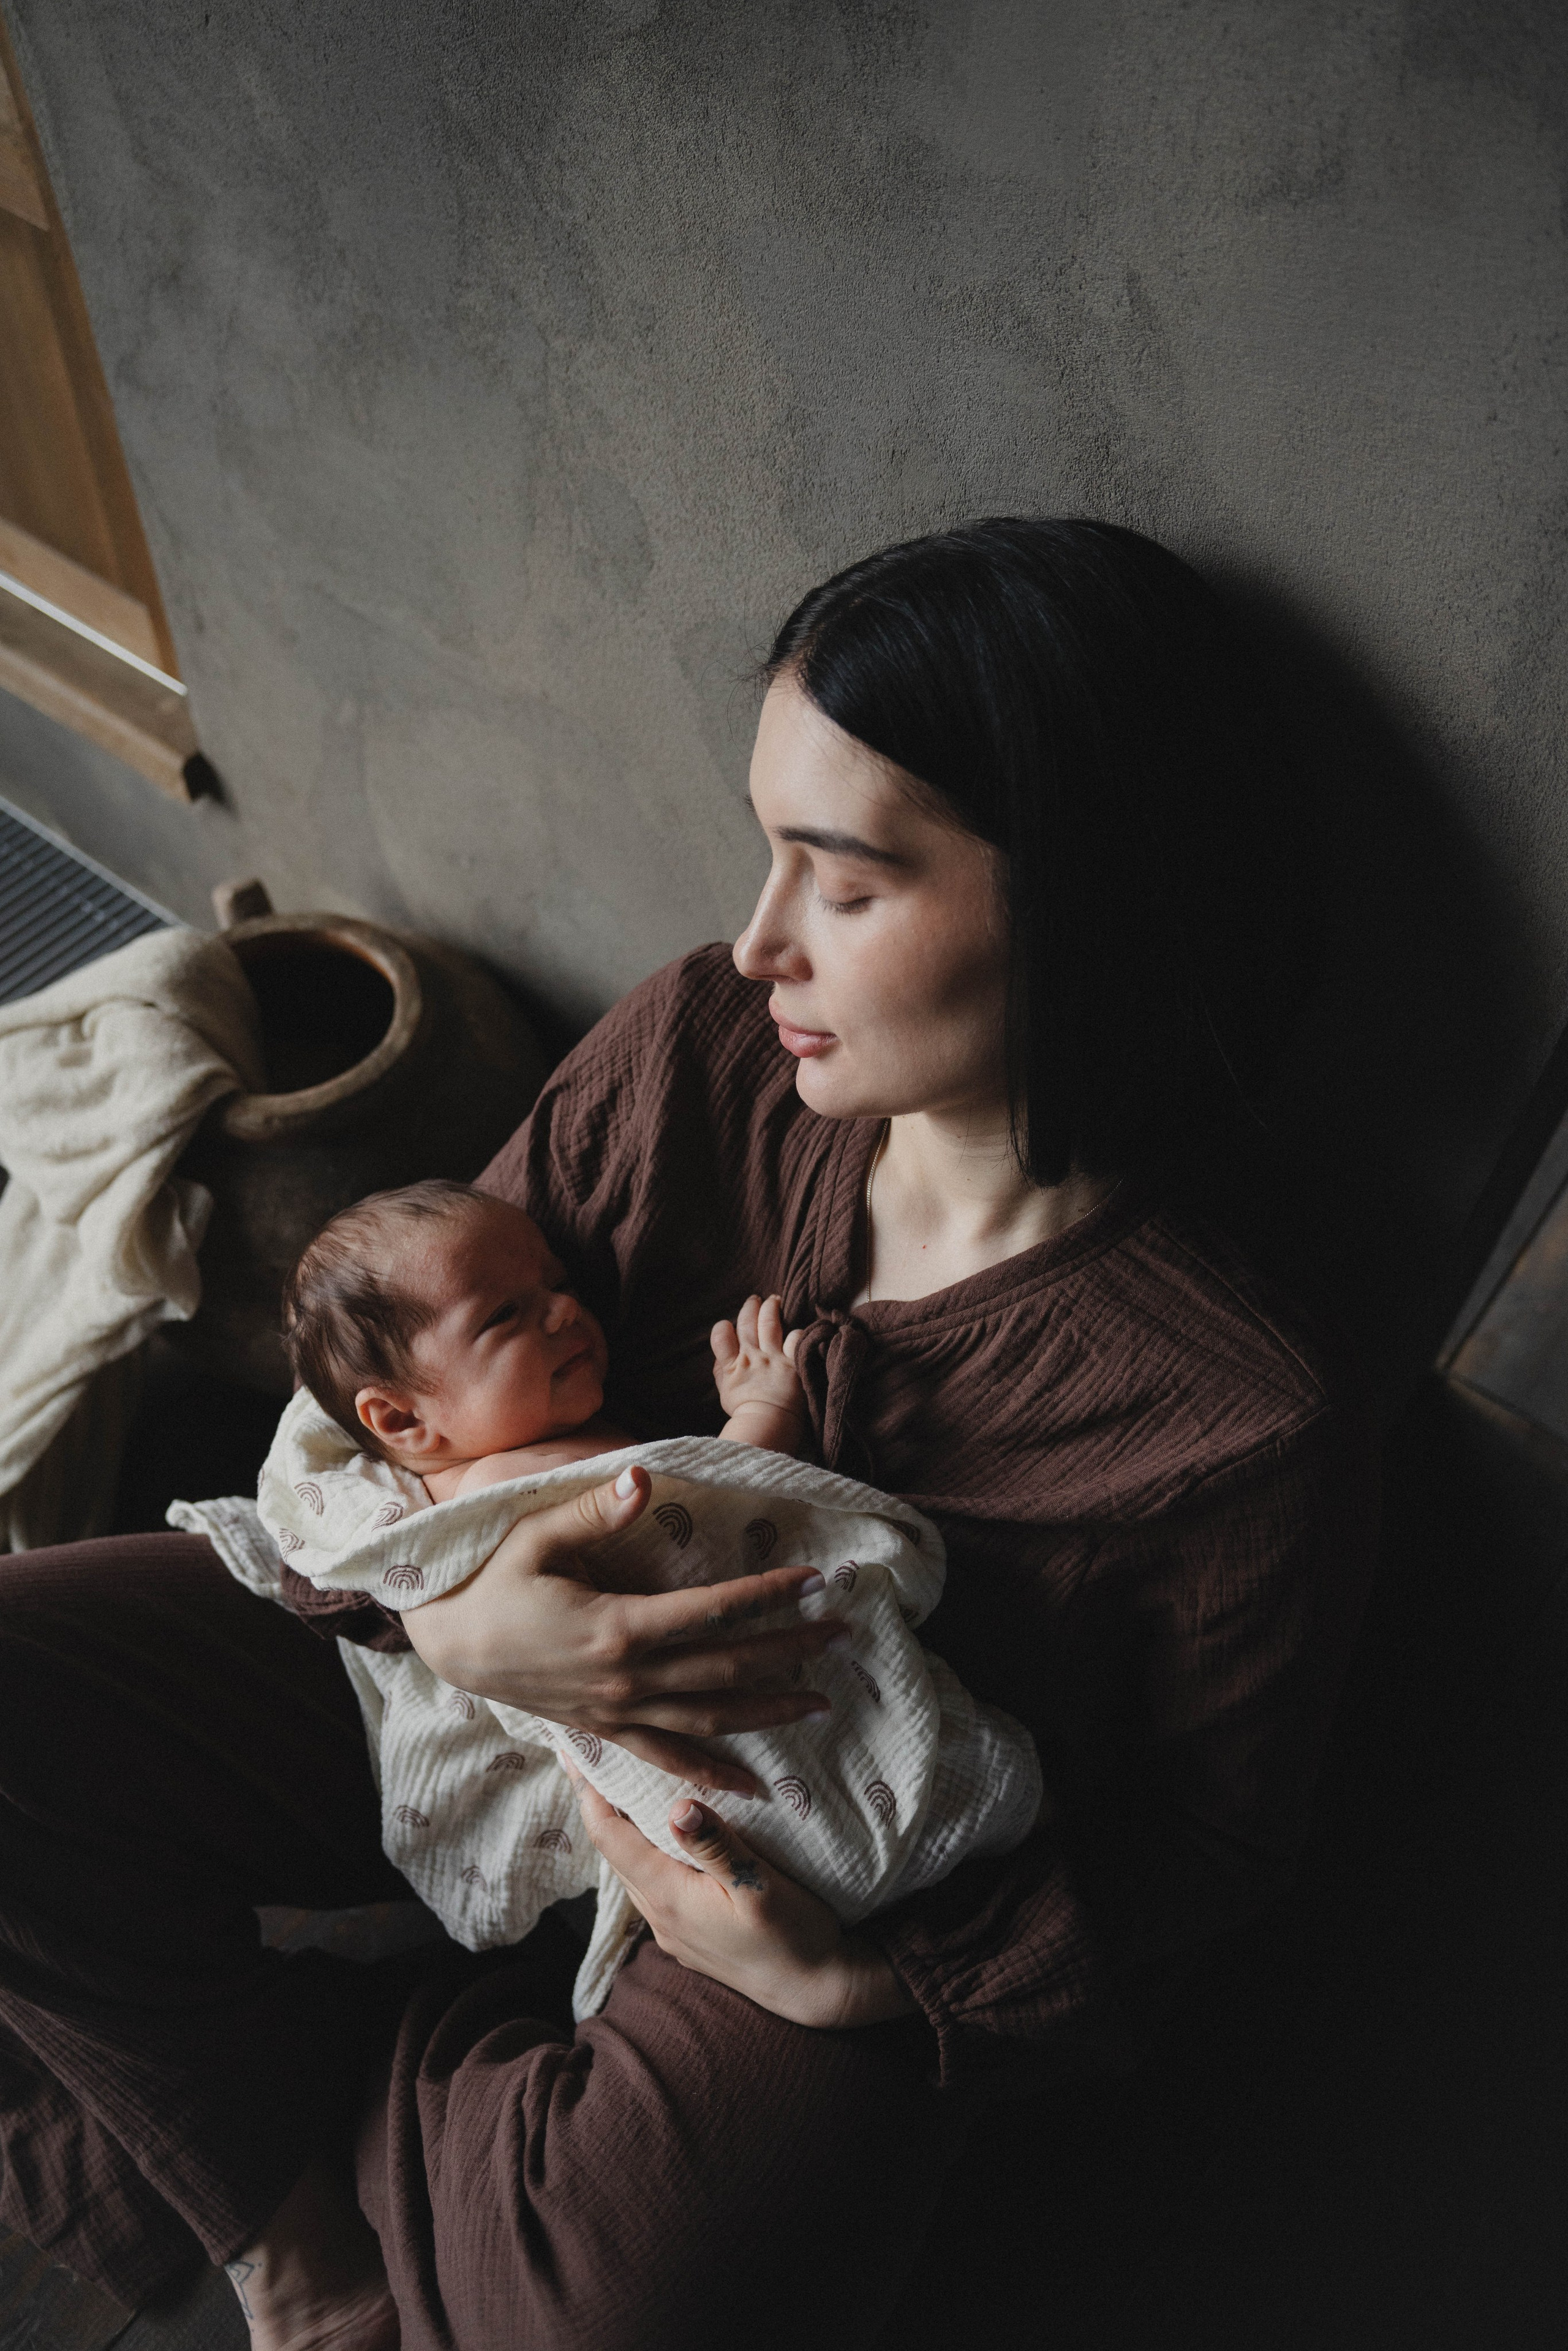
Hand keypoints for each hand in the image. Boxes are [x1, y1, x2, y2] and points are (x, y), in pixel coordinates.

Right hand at [402, 1466, 844, 1795]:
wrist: (452, 1645)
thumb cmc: (494, 1582)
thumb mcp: (537, 1536)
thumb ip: (596, 1509)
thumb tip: (645, 1476)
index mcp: (618, 1626)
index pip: (713, 1610)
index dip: (769, 1595)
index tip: (815, 1581)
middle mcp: (628, 1677)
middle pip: (727, 1666)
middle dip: (791, 1651)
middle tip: (843, 1636)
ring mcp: (620, 1711)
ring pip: (711, 1719)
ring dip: (770, 1711)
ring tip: (821, 1703)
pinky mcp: (607, 1730)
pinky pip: (669, 1759)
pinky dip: (713, 1775)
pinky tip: (753, 1786)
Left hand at [568, 1765, 915, 2028]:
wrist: (817, 1990)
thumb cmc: (795, 1936)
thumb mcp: (761, 1886)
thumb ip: (717, 1847)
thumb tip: (676, 1807)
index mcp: (669, 1898)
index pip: (610, 1838)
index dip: (589, 1792)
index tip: (578, 1750)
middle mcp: (660, 1915)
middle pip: (613, 1850)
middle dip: (599, 1802)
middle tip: (594, 1753)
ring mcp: (672, 1928)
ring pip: (631, 1867)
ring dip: (621, 1826)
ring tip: (619, 1782)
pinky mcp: (688, 1933)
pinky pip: (653, 1881)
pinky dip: (646, 1848)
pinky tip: (661, 1830)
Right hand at [712, 1294, 804, 1445]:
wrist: (767, 1424)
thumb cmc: (745, 1413)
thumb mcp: (724, 1391)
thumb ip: (722, 1370)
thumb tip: (722, 1352)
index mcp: (732, 1365)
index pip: (721, 1335)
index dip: (723, 1327)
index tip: (728, 1324)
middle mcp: (752, 1357)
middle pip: (748, 1324)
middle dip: (750, 1308)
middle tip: (755, 1299)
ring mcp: (773, 1358)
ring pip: (770, 1324)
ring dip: (770, 1309)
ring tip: (774, 1300)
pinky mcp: (793, 1364)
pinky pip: (796, 1339)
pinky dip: (797, 1332)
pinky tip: (798, 1329)